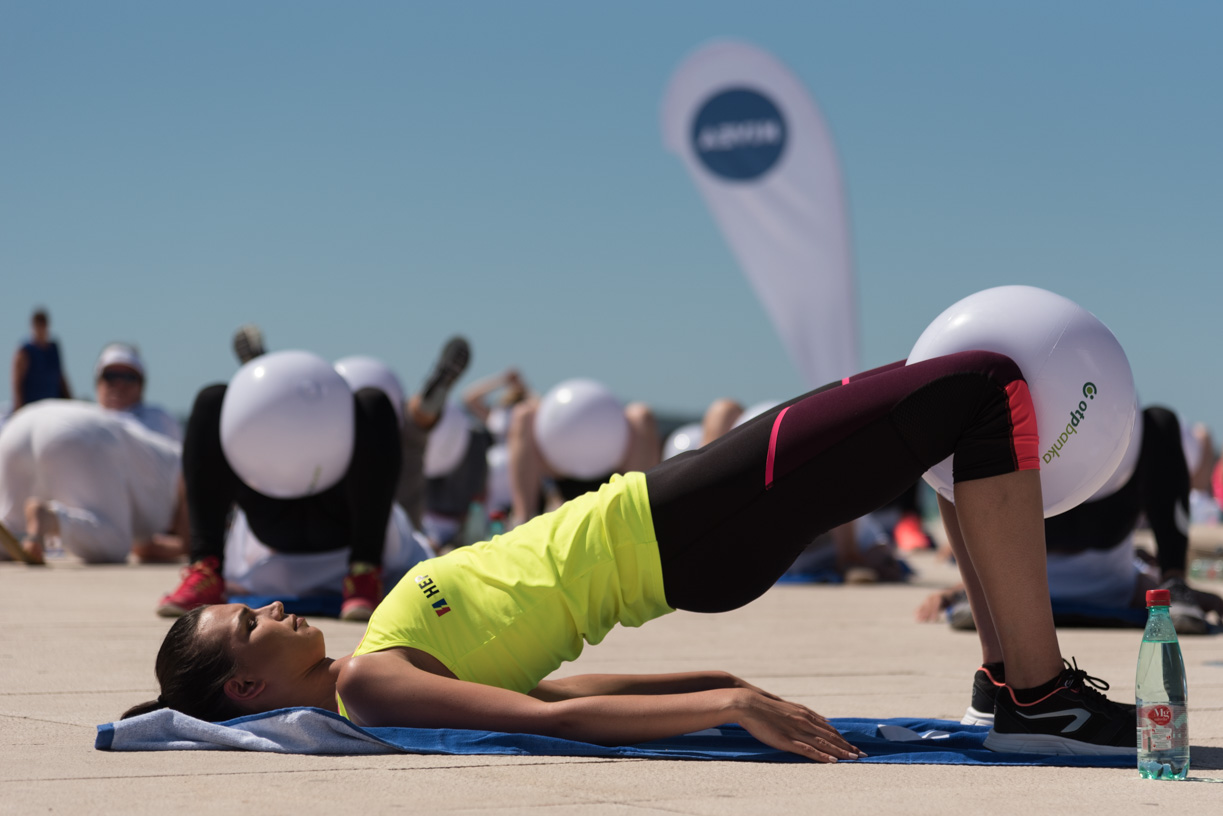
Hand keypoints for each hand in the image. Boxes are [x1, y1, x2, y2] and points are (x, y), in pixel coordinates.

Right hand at [732, 689, 864, 762]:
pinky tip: (832, 761)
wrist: (747, 703)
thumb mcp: (786, 706)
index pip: (828, 728)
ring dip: (840, 751)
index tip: (854, 746)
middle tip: (862, 754)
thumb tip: (818, 718)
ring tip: (853, 759)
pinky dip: (822, 755)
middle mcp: (804, 721)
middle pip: (831, 736)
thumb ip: (802, 713)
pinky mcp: (787, 739)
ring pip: (824, 742)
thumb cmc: (763, 705)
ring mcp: (797, 730)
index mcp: (804, 714)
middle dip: (847, 746)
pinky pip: (808, 749)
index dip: (842, 738)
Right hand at [914, 587, 965, 622]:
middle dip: (926, 614)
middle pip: (928, 605)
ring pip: (924, 606)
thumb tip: (950, 614)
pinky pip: (921, 607)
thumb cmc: (951, 600)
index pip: (936, 604)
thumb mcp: (953, 603)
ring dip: (921, 614)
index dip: (934, 612)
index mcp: (940, 596)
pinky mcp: (925, 602)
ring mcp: (928, 599)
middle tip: (924, 621)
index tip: (934, 619)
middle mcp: (932, 596)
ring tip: (918, 620)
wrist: (948, 594)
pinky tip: (914, 615)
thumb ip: (951, 608)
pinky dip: (918, 611)